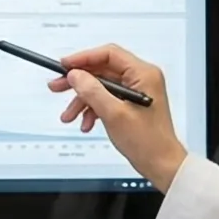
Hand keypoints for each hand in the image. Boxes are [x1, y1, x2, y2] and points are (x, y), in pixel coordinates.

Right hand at [50, 45, 186, 192]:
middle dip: (78, 82)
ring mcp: (136, 91)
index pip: (108, 54)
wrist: (161, 164)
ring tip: (69, 115)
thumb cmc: (148, 141)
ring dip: (82, 100)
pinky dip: (93, 109)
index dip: (83, 58)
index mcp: (143, 74)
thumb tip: (76, 75)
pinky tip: (85, 123)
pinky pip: (106, 99)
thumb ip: (92, 91)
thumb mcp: (114, 114)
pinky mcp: (131, 103)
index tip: (65, 66)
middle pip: (102, 70)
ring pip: (101, 86)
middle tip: (58, 87)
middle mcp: (141, 79)